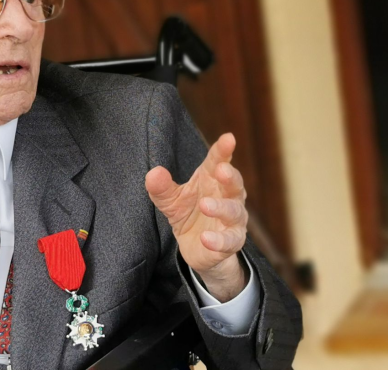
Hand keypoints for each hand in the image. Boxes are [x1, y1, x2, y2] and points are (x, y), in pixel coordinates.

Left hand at [145, 133, 249, 301]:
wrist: (198, 248)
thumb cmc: (189, 214)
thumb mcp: (171, 200)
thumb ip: (162, 188)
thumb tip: (153, 173)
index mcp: (212, 180)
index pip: (219, 161)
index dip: (223, 150)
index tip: (228, 139)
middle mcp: (228, 197)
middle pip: (234, 184)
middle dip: (230, 176)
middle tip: (221, 169)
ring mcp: (233, 220)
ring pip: (234, 212)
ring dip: (221, 208)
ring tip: (204, 204)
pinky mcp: (231, 242)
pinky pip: (229, 241)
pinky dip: (218, 240)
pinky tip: (206, 238)